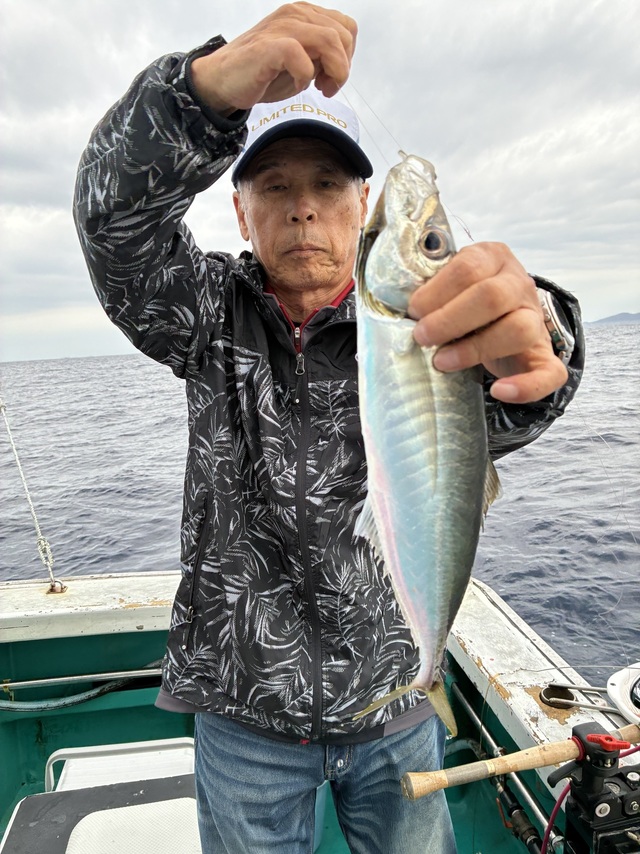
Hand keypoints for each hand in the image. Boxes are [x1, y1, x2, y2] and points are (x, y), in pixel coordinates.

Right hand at [190, 2, 356, 113]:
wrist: (224, 80)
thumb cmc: (263, 73)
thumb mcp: (302, 61)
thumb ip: (322, 56)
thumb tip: (341, 64)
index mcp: (305, 15)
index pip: (347, 28)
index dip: (347, 57)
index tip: (332, 78)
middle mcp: (296, 15)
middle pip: (343, 35)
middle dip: (343, 67)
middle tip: (327, 87)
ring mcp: (282, 28)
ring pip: (330, 40)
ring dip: (333, 71)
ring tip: (320, 88)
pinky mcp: (269, 46)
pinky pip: (301, 56)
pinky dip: (305, 76)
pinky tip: (298, 85)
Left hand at [407, 242, 568, 403]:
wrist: (502, 318)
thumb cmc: (463, 301)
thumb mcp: (448, 286)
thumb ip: (430, 291)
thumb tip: (399, 311)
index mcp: (493, 258)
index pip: (468, 267)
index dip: (437, 290)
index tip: (412, 310)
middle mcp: (519, 284)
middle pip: (492, 296)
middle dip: (449, 319)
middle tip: (421, 336)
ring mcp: (536, 320)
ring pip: (519, 330)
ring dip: (474, 349)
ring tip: (441, 362)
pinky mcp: (544, 356)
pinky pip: (549, 373)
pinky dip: (525, 387)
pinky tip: (498, 392)